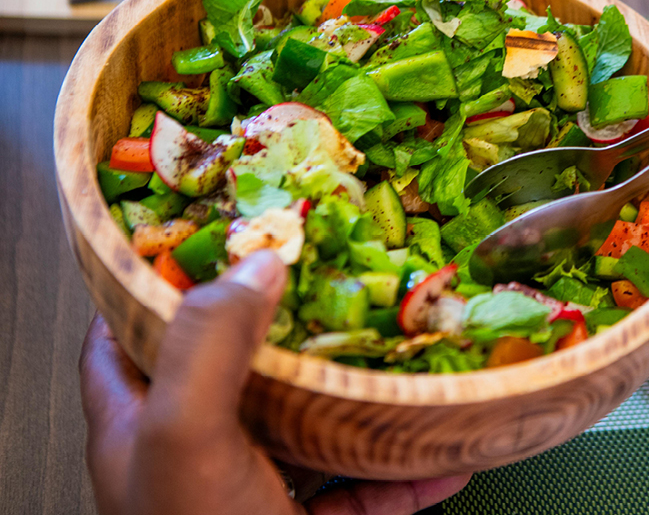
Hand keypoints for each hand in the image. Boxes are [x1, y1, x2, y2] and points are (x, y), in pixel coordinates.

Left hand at [79, 251, 469, 514]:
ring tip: (404, 361)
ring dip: (362, 401)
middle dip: (287, 327)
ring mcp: (250, 494)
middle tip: (337, 284)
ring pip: (309, 429)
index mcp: (140, 423)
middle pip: (237, 371)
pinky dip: (405, 477)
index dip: (163, 280)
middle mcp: (193, 454)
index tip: (219, 234)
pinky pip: (360, 495)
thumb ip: (210, 346)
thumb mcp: (186, 438)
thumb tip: (258, 262)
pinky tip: (444, 459)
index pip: (130, 333)